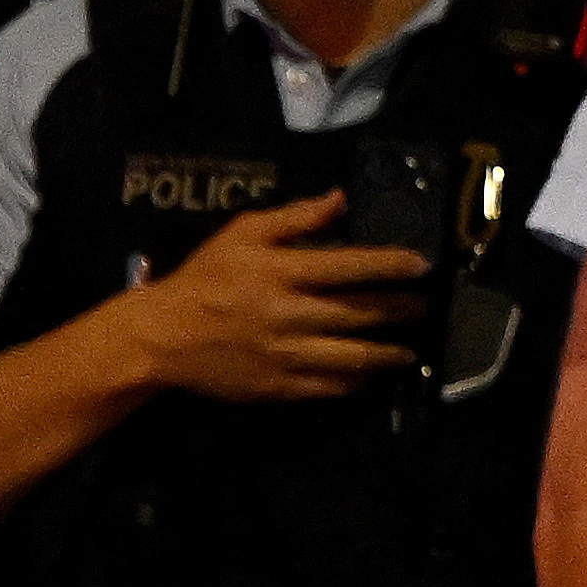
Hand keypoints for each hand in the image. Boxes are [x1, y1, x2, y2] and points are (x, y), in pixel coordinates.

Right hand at [94, 192, 427, 404]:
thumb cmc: (205, 279)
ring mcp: (287, 354)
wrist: (164, 336)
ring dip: (388, 353)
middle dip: (400, 309)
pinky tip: (369, 376)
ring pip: (353, 356)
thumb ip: (294, 217)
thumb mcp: (242, 233)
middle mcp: (291, 314)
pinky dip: (355, 382)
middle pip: (361, 313)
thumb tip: (340, 200)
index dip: (392, 265)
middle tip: (422, 307)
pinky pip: (329, 387)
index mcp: (283, 272)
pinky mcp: (279, 386)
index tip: (421, 265)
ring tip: (408, 350)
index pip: (352, 266)